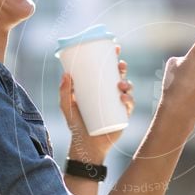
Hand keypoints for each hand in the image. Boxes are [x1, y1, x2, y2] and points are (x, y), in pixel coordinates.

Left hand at [59, 45, 134, 162]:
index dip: (113, 58)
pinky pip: (130, 105)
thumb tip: (66, 75)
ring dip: (128, 83)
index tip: (115, 48)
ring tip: (120, 84)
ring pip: (128, 89)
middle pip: (120, 76)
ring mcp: (118, 105)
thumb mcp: (67, 107)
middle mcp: (110, 95)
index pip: (107, 70)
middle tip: (120, 65)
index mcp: (98, 88)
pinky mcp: (123, 116)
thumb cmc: (76, 125)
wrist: (85, 146)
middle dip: (122, 68)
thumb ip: (64, 92)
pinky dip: (129, 100)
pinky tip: (124, 98)